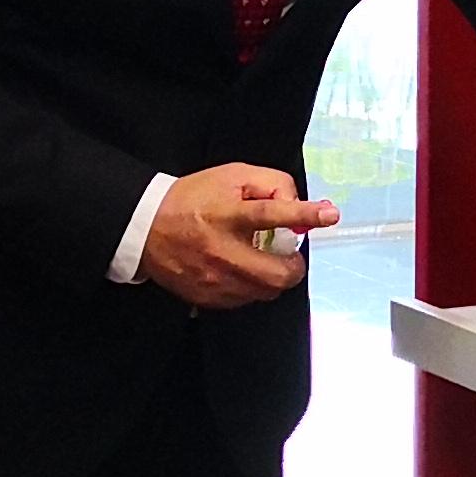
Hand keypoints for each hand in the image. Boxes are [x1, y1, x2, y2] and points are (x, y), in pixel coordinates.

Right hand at [141, 164, 338, 309]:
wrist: (146, 229)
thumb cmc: (193, 199)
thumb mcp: (231, 176)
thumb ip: (270, 184)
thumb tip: (295, 204)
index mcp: (227, 214)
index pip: (271, 214)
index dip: (304, 215)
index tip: (329, 214)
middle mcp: (222, 251)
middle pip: (278, 273)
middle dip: (294, 266)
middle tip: (289, 254)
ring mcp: (215, 280)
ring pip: (267, 291)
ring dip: (274, 277)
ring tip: (261, 259)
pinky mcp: (208, 297)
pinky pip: (247, 299)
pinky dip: (253, 286)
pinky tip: (241, 270)